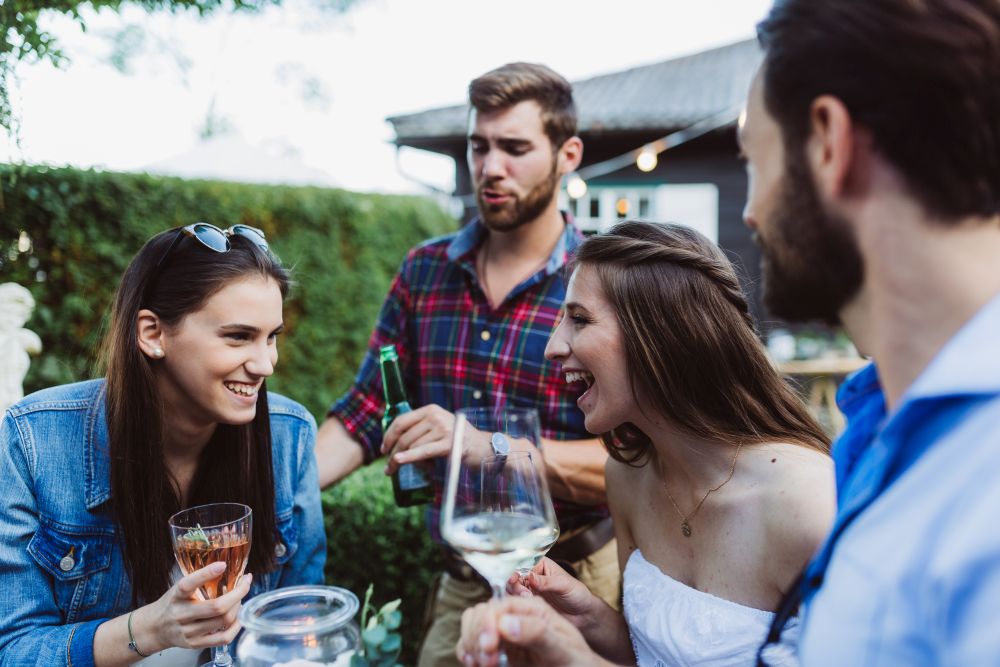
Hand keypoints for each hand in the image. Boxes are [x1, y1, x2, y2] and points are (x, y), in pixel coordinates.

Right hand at [135, 561, 252, 651]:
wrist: (154, 628)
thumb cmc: (173, 604)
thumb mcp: (179, 588)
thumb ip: (199, 580)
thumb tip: (227, 567)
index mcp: (177, 595)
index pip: (189, 584)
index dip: (206, 573)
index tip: (222, 565)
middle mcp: (181, 614)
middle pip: (217, 607)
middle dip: (238, 593)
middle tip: (244, 584)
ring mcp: (188, 631)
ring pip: (223, 621)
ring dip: (238, 607)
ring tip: (239, 599)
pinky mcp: (195, 644)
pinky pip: (223, 638)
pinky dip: (236, 627)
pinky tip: (237, 617)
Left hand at [381, 404, 490, 473]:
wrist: (484, 448)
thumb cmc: (459, 441)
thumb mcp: (440, 427)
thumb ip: (422, 428)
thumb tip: (395, 440)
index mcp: (431, 410)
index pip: (401, 421)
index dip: (388, 436)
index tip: (384, 449)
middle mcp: (436, 416)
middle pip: (405, 436)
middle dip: (392, 453)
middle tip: (388, 468)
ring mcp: (443, 429)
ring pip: (412, 446)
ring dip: (401, 461)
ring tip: (397, 470)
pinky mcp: (449, 444)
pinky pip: (423, 452)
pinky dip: (409, 457)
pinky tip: (399, 461)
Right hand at [457, 596, 603, 666]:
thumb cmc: (578, 660)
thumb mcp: (563, 646)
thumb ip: (538, 632)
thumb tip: (505, 622)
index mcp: (533, 609)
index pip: (500, 605)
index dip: (489, 621)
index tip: (489, 643)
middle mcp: (516, 617)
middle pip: (482, 613)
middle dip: (478, 633)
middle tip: (487, 658)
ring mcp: (506, 634)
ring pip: (473, 626)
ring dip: (470, 643)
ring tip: (483, 663)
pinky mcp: (500, 651)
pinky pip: (473, 645)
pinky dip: (467, 652)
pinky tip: (474, 663)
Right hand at [505, 558, 598, 630]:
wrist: (582, 616)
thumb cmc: (577, 595)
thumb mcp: (564, 585)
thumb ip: (547, 582)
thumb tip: (530, 578)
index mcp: (539, 564)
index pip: (521, 563)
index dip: (514, 570)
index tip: (513, 579)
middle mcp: (531, 575)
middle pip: (512, 576)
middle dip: (515, 585)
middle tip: (525, 594)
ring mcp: (527, 590)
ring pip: (511, 590)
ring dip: (515, 596)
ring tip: (528, 601)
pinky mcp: (527, 604)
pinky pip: (515, 602)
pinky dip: (515, 605)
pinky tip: (523, 608)